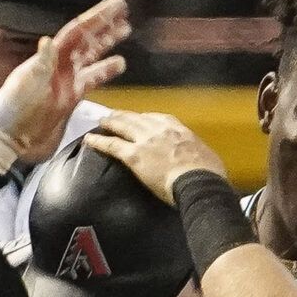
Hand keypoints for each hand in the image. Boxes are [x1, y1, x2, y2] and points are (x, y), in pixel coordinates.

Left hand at [0, 0, 131, 165]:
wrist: (11, 131)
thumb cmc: (14, 104)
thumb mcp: (27, 82)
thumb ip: (41, 63)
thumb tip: (47, 41)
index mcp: (52, 56)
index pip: (78, 31)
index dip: (97, 18)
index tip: (114, 6)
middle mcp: (62, 63)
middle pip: (87, 38)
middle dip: (105, 24)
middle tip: (124, 10)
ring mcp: (68, 78)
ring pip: (92, 55)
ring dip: (107, 43)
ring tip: (126, 30)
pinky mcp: (72, 95)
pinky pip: (93, 79)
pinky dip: (106, 71)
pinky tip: (119, 64)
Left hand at [82, 111, 227, 203]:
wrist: (199, 182)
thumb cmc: (208, 174)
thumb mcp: (205, 155)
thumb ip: (194, 153)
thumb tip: (199, 161)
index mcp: (178, 128)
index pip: (157, 117)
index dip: (146, 118)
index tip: (140, 119)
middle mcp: (160, 129)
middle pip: (137, 118)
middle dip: (124, 115)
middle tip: (113, 115)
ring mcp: (145, 141)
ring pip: (122, 126)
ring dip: (110, 122)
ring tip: (101, 121)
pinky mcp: (134, 156)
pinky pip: (112, 145)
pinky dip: (99, 141)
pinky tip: (89, 140)